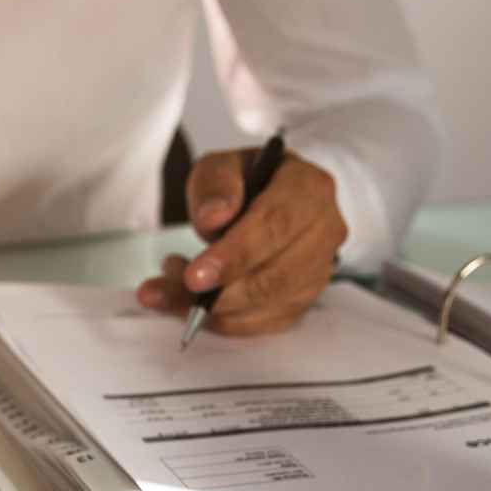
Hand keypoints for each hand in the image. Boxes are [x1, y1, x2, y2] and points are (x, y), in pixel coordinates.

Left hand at [136, 145, 345, 335]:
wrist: (269, 200)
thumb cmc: (245, 182)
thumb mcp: (221, 166)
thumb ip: (216, 185)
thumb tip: (213, 218)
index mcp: (310, 188)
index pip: (275, 227)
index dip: (235, 255)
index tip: (195, 276)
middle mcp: (325, 231)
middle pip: (275, 276)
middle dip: (219, 293)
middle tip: (166, 291)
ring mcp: (318, 270)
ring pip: (266, 305)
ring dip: (212, 308)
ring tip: (170, 287)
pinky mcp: (303, 299)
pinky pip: (261, 323)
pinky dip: (221, 320)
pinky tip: (190, 303)